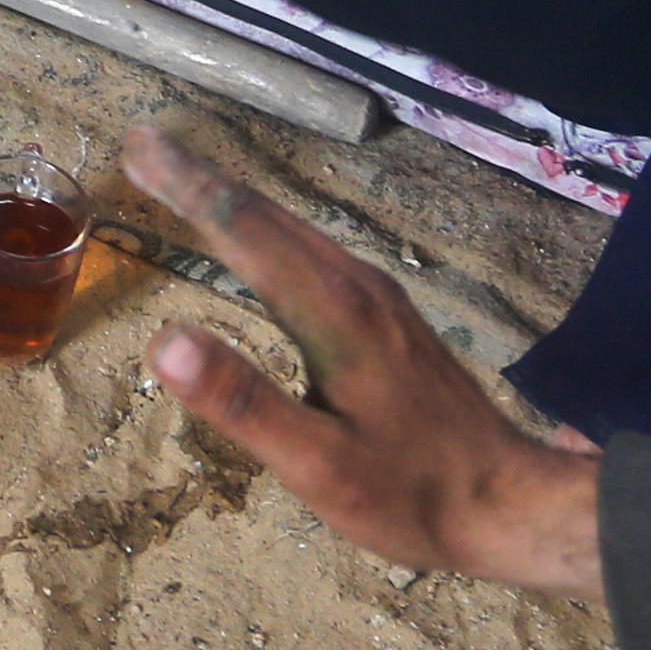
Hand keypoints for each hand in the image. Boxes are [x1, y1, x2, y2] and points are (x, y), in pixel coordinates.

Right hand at [124, 126, 602, 600]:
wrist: (513, 504)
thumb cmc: (411, 494)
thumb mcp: (317, 466)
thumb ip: (243, 402)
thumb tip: (165, 342)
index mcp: (333, 313)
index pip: (246, 232)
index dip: (189, 187)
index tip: (138, 145)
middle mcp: (358, 287)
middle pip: (270, 218)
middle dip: (203, 179)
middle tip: (143, 145)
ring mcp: (381, 299)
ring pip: (297, 232)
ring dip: (236, 201)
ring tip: (187, 181)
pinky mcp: (392, 319)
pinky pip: (316, 252)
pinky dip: (269, 232)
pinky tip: (261, 244)